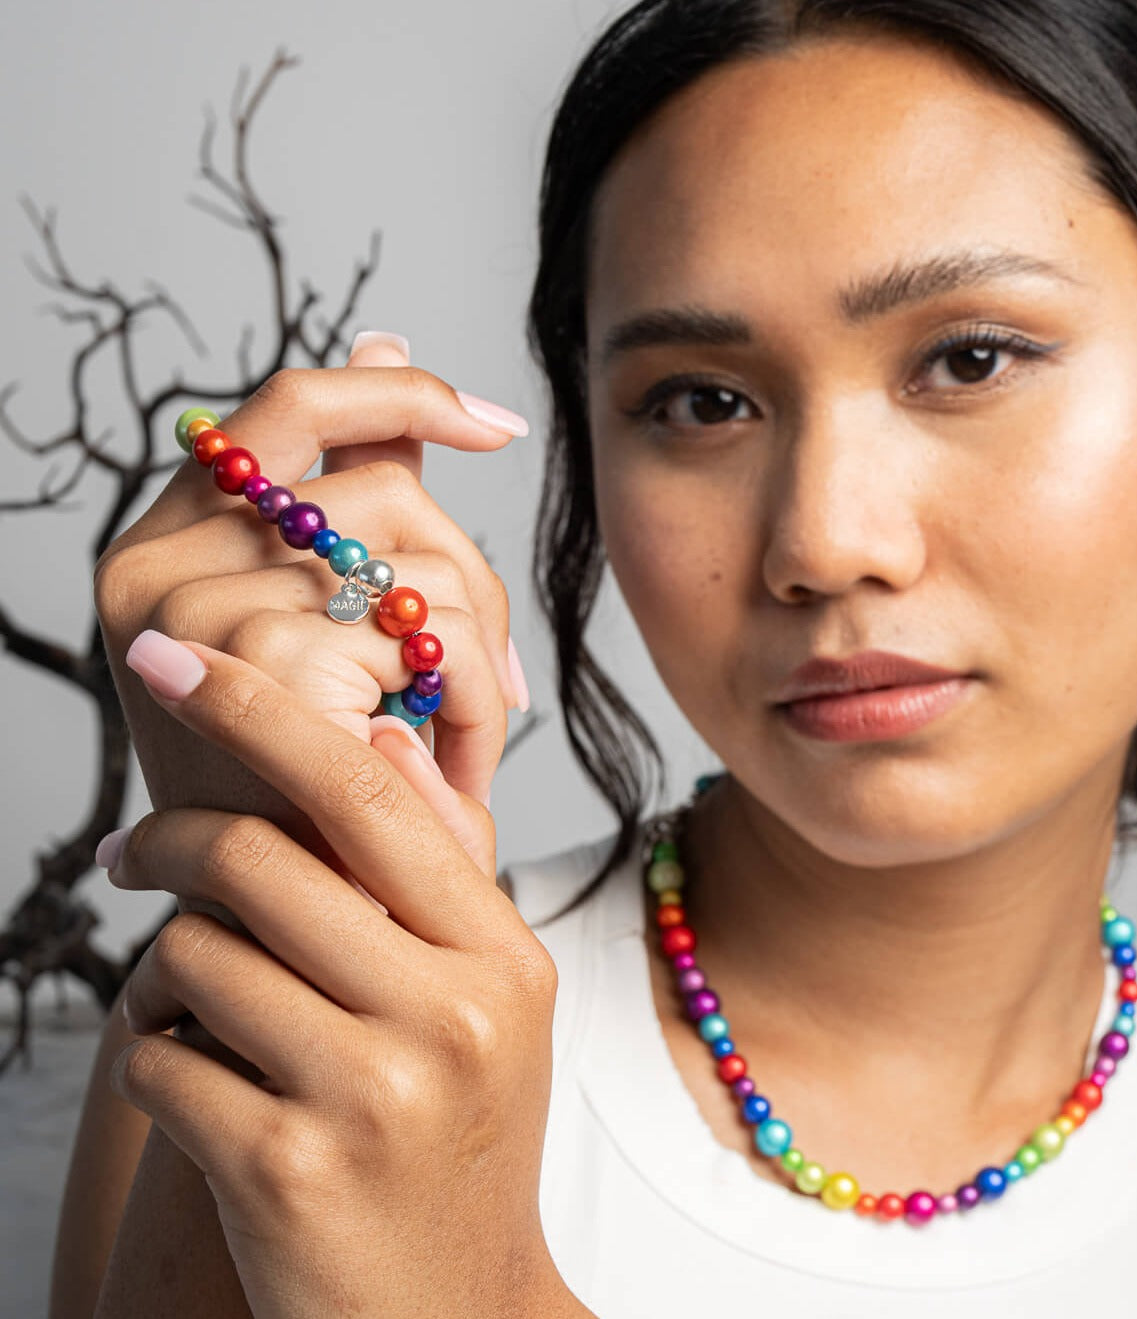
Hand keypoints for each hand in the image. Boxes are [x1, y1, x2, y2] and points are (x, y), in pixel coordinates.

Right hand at [93, 336, 528, 1055]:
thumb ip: (355, 493)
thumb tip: (387, 335)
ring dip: (480, 656)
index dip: (402, 395)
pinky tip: (459, 768)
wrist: (283, 944)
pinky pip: (432, 635)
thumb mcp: (329, 635)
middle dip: (471, 586)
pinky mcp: (260, 669)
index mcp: (168, 541)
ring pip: (422, 563)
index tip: (496, 425)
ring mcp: (197, 615)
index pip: (294, 406)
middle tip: (494, 684)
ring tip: (471, 738)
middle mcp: (158, 565)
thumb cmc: (311, 793)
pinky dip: (475, 700)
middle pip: (389, 494)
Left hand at [104, 629, 583, 1318]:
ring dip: (169, 975)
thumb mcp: (482, 1004)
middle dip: (168, 838)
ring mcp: (372, 1093)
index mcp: (501, 956)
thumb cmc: (458, 1142)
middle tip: (132, 851)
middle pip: (261, 857)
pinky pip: (160, 1058)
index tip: (177, 665)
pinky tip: (204, 1090)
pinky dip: (156, 1059)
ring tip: (202, 1014)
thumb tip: (379, 737)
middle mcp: (451, 1012)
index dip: (263, 711)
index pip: (370, 792)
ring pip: (194, 955)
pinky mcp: (284, 1169)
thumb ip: (434, 873)